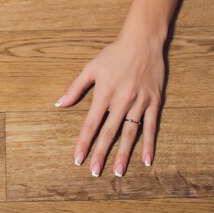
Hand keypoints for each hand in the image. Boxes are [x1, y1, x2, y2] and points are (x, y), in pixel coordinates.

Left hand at [56, 27, 164, 176]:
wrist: (143, 40)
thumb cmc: (114, 54)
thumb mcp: (91, 68)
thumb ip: (75, 88)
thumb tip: (59, 104)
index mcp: (104, 93)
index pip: (91, 124)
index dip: (84, 142)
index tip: (78, 159)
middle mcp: (122, 100)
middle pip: (109, 132)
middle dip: (101, 153)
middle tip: (95, 172)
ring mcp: (139, 102)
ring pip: (130, 133)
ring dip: (124, 154)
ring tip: (118, 172)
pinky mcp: (154, 102)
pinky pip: (151, 127)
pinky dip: (149, 144)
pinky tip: (146, 160)